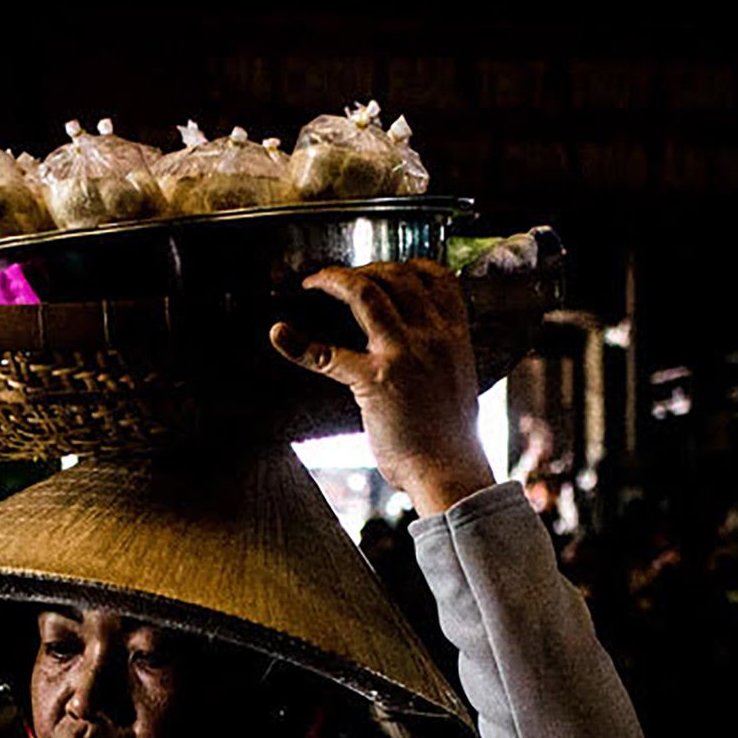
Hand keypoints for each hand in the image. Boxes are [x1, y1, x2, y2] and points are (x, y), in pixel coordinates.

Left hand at [269, 261, 495, 517]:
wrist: (449, 472)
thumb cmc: (451, 441)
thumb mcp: (458, 384)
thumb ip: (441, 360)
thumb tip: (423, 357)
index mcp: (455, 337)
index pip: (437, 277)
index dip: (406, 265)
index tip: (384, 269)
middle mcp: (432, 337)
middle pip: (395, 276)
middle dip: (364, 269)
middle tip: (339, 280)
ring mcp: (403, 355)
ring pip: (366, 293)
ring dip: (334, 281)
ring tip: (313, 284)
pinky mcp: (374, 381)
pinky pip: (328, 354)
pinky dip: (298, 343)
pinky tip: (279, 333)